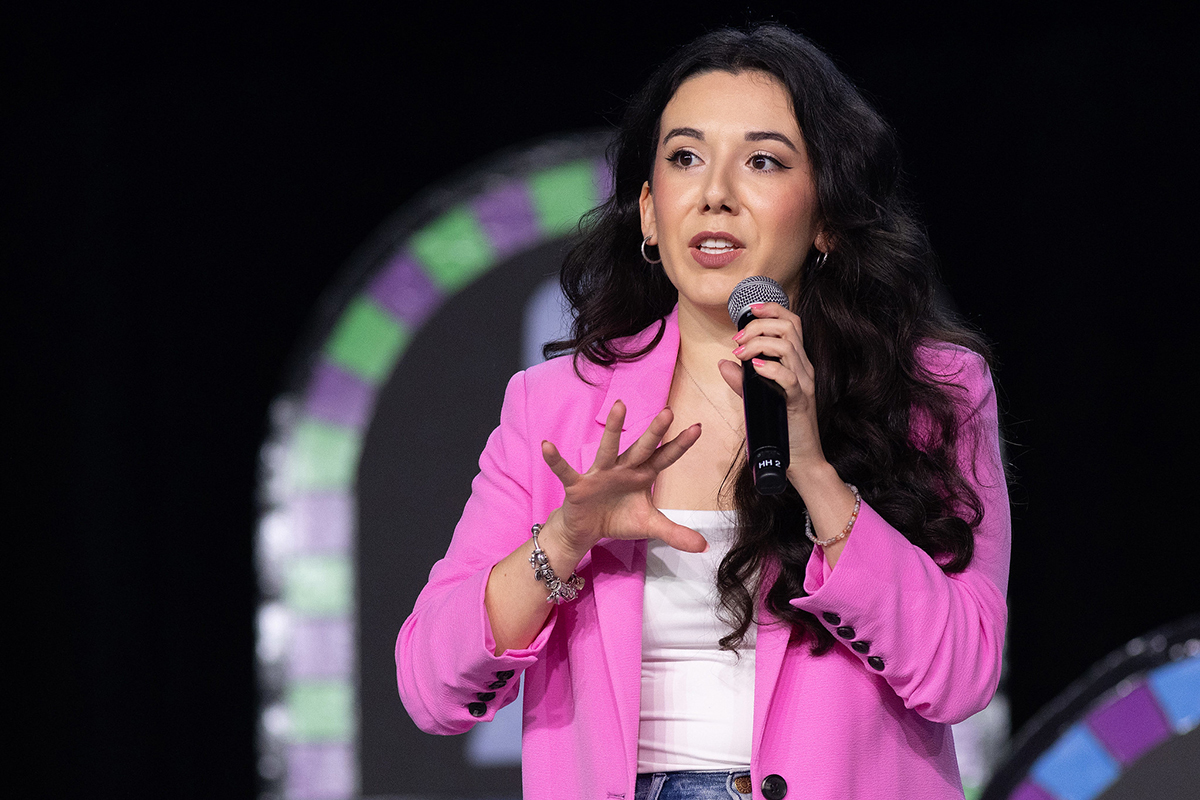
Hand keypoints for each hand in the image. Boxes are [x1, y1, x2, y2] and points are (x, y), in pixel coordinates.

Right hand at [540, 401, 707, 557]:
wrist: (586, 530)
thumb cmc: (618, 519)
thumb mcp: (649, 526)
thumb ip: (675, 533)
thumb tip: (704, 546)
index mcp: (641, 475)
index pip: (664, 458)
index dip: (680, 445)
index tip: (698, 427)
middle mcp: (622, 469)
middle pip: (641, 448)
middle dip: (654, 432)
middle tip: (668, 412)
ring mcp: (600, 474)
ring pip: (608, 449)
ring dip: (615, 429)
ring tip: (620, 405)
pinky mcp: (578, 485)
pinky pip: (566, 471)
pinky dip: (556, 460)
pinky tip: (547, 446)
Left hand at [717, 301, 827, 485]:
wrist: (800, 459)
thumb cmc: (779, 427)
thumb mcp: (757, 398)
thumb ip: (742, 380)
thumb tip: (723, 363)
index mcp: (797, 363)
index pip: (791, 322)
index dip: (771, 309)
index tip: (748, 311)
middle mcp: (804, 368)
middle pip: (789, 326)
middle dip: (759, 325)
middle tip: (737, 339)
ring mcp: (804, 383)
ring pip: (788, 346)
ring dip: (759, 343)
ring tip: (740, 353)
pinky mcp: (800, 401)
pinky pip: (788, 377)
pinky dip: (770, 368)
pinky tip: (754, 367)